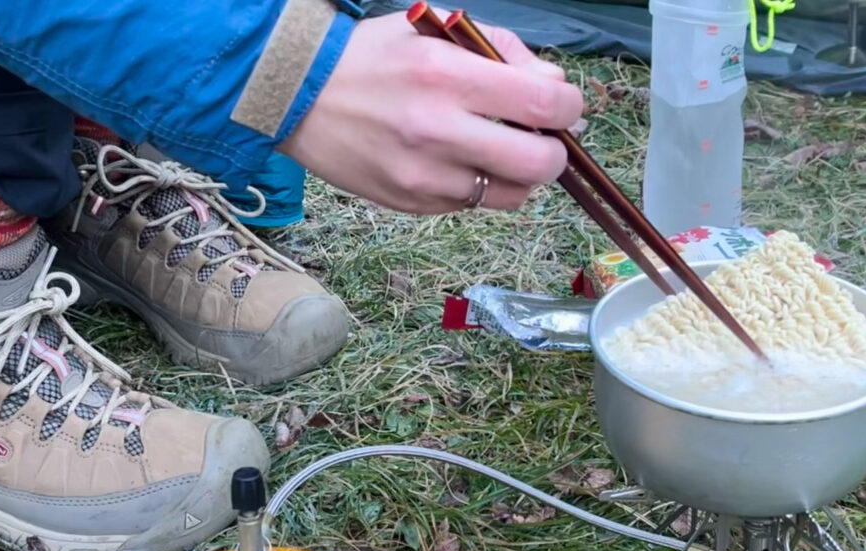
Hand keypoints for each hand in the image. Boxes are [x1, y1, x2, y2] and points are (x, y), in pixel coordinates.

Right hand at [279, 12, 583, 213]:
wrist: (297, 94)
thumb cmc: (371, 55)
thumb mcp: (435, 30)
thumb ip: (500, 51)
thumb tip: (552, 86)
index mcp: (450, 76)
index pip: (546, 105)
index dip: (569, 107)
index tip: (561, 106)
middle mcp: (440, 131)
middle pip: (539, 164)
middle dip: (553, 152)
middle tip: (540, 139)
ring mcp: (424, 177)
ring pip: (511, 196)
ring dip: (518, 175)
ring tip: (498, 152)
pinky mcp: (410, 204)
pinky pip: (471, 205)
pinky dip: (477, 186)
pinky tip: (456, 161)